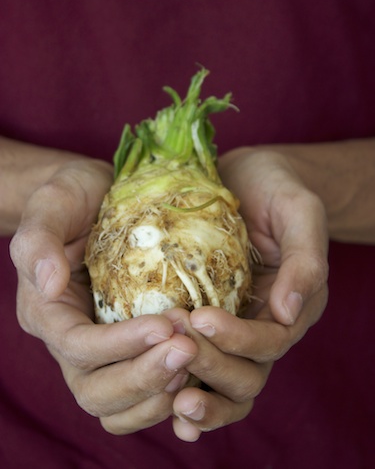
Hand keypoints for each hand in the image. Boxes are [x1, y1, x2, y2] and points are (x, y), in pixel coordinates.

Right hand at [10, 158, 197, 432]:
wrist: (96, 198)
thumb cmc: (72, 196)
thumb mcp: (52, 203)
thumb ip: (39, 240)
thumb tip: (49, 283)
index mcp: (48, 312)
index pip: (78, 347)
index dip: (120, 345)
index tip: (165, 324)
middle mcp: (71, 342)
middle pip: (96, 391)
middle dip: (143, 377)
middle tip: (189, 349)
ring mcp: (101, 351)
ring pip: (118, 406)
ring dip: (158, 392)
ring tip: (196, 359)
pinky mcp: (128, 350)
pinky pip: (142, 395)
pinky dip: (167, 394)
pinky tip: (199, 371)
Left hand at [166, 148, 328, 440]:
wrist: (246, 177)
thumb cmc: (276, 187)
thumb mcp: (299, 211)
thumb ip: (305, 259)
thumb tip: (288, 313)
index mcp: (293, 304)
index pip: (272, 340)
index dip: (238, 338)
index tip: (199, 318)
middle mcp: (265, 324)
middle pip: (248, 373)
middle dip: (213, 367)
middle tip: (175, 346)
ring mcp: (236, 327)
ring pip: (226, 382)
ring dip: (200, 393)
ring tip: (168, 396)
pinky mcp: (207, 321)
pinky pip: (201, 367)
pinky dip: (188, 391)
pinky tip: (165, 406)